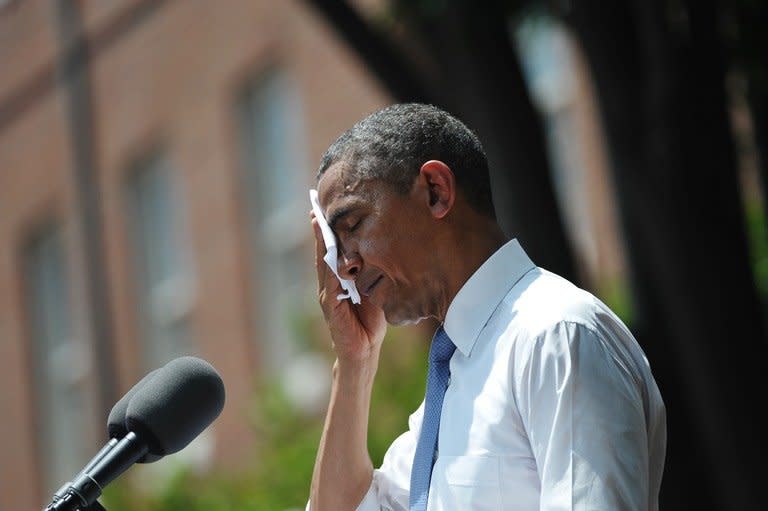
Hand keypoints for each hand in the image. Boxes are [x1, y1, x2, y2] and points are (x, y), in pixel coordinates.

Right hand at [312, 215, 385, 362]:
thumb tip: (379, 249)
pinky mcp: (331, 306)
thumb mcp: (374, 290)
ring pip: (323, 263)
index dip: (328, 231)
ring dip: (320, 242)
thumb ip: (370, 273)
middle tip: (316, 208)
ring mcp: (328, 295)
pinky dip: (329, 267)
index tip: (325, 210)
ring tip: (317, 222)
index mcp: (339, 279)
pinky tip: (329, 253)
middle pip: (323, 252)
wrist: (365, 351)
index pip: (332, 251)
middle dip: (320, 230)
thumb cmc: (370, 320)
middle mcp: (329, 284)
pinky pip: (330, 282)